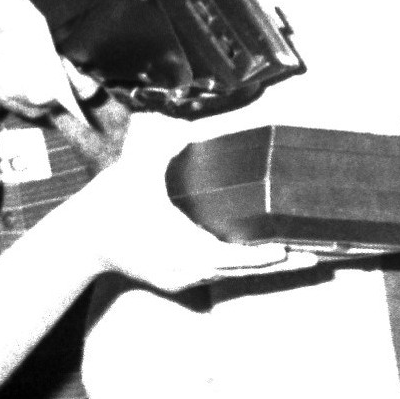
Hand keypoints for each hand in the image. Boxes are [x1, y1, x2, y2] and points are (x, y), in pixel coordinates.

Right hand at [65, 115, 327, 294]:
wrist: (77, 240)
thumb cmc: (106, 207)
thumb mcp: (136, 172)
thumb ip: (163, 144)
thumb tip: (183, 119)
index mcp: (183, 248)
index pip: (234, 257)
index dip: (266, 256)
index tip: (293, 249)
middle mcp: (189, 270)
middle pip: (245, 271)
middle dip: (284, 264)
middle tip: (321, 255)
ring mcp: (184, 278)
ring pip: (236, 275)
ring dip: (269, 267)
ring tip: (308, 257)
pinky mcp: (179, 279)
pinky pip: (221, 274)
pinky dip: (246, 266)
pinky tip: (269, 257)